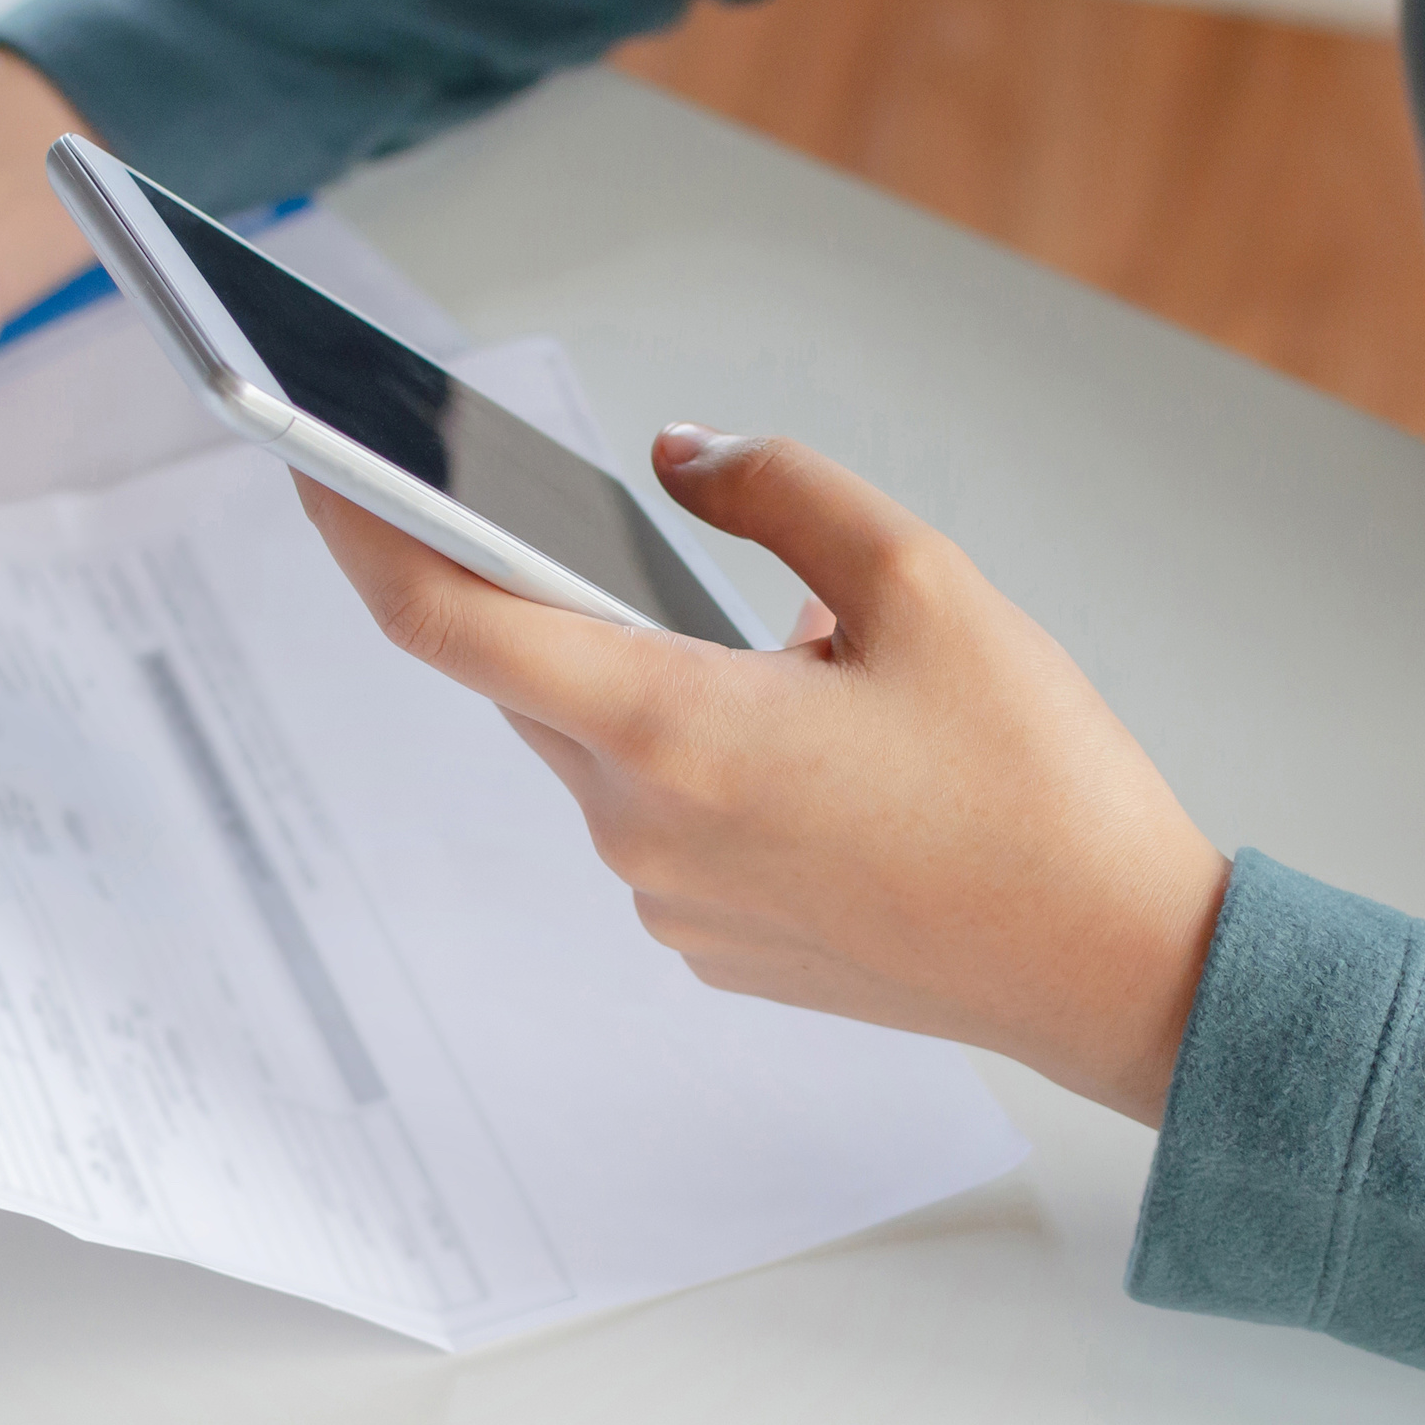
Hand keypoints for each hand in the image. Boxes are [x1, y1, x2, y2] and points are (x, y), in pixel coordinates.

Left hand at [297, 426, 1228, 1127]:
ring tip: (804, 670)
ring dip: (660, 682)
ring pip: (601, 749)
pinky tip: (817, 756)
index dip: (360, 532)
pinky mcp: (708, 947)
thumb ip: (778, 488)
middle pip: (534, 679)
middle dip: (571, 601)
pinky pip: (657, 822)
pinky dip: (699, 761)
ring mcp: (669, 906)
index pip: (448, 622)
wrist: (1113, 968)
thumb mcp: (925, 582)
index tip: (310, 466)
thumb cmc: (1037, 785)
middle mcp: (641, 832)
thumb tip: (679, 457)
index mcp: (673, 731)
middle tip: (635, 538)